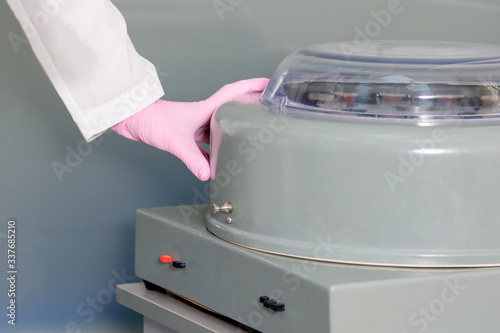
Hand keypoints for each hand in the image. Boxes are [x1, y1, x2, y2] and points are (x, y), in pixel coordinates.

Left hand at [112, 78, 268, 180]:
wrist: (130, 120)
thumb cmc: (151, 120)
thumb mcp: (175, 140)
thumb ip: (192, 158)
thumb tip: (208, 174)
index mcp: (205, 109)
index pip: (234, 93)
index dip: (251, 87)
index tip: (268, 84)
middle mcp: (203, 116)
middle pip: (231, 112)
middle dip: (247, 112)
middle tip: (263, 116)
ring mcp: (195, 125)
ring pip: (219, 131)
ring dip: (230, 137)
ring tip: (246, 145)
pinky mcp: (186, 135)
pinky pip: (205, 145)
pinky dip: (212, 154)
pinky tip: (217, 164)